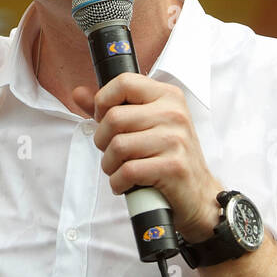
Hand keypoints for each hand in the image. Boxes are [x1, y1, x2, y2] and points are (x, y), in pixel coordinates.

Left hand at [72, 73, 223, 243]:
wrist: (198, 194)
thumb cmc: (167, 157)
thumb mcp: (143, 125)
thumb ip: (110, 108)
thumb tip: (78, 93)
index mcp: (167, 96)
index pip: (124, 82)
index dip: (103, 101)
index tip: (104, 118)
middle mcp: (174, 113)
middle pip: (114, 118)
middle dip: (102, 140)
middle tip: (111, 153)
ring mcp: (175, 140)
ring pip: (118, 146)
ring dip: (109, 164)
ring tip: (119, 169)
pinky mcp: (173, 167)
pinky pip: (128, 171)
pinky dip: (118, 182)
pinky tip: (125, 184)